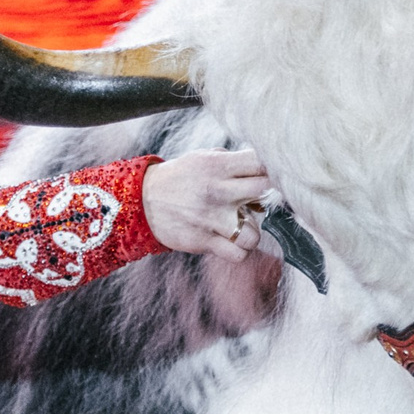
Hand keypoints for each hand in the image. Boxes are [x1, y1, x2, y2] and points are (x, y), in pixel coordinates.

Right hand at [142, 149, 272, 260]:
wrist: (141, 201)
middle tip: (258, 201)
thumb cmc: (182, 178)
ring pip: (255, 233)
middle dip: (268, 195)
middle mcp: (217, 190)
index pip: (261, 162)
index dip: (272, 168)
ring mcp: (210, 218)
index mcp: (218, 165)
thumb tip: (268, 169)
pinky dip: (239, 251)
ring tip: (241, 226)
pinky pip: (238, 254)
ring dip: (252, 232)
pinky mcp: (203, 241)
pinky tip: (231, 241)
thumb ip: (235, 162)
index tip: (269, 175)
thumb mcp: (204, 159)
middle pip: (265, 190)